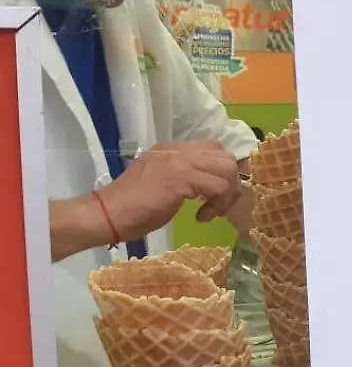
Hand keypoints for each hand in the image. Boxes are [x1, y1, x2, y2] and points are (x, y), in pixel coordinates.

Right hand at [98, 141, 242, 240]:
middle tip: (217, 205)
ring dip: (225, 196)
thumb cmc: (130, 206)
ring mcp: (180, 162)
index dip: (222, 172)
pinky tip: (201, 217)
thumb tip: (207, 185)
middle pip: (226, 157)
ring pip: (227, 170)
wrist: (106, 214)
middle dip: (230, 184)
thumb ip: (183, 176)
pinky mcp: (182, 178)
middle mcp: (178, 151)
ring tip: (210, 212)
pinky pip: (218, 186)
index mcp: (172, 150)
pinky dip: (216, 205)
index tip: (215, 194)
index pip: (214, 149)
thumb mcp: (161, 182)